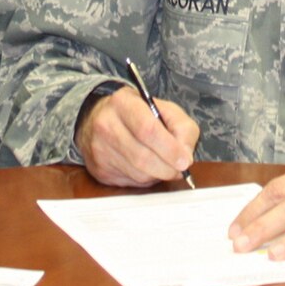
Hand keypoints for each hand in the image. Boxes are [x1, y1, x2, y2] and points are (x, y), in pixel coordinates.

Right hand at [77, 86, 197, 186]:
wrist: (102, 118)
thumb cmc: (138, 114)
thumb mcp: (164, 109)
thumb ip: (182, 128)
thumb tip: (185, 156)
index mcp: (123, 103)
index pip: (148, 129)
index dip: (169, 148)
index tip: (184, 160)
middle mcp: (106, 125)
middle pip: (142, 156)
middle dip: (167, 168)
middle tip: (179, 169)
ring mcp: (99, 149)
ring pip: (137, 173)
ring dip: (157, 175)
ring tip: (164, 165)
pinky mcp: (99, 169)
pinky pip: (129, 182)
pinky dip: (145, 180)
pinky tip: (147, 168)